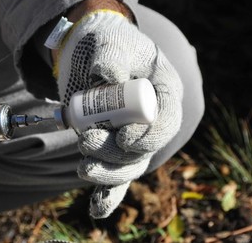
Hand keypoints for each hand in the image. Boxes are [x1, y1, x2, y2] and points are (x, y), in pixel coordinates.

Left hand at [54, 0, 182, 217]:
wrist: (87, 52)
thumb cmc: (105, 43)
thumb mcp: (110, 41)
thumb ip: (111, 56)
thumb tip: (108, 77)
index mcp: (162, 91)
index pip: (166, 121)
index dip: (150, 135)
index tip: (126, 138)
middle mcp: (150, 118)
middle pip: (144, 149)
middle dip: (118, 154)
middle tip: (89, 141)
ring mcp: (130, 134)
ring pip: (127, 165)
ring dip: (107, 172)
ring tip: (84, 167)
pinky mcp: (110, 144)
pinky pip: (114, 174)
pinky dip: (106, 194)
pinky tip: (97, 210)